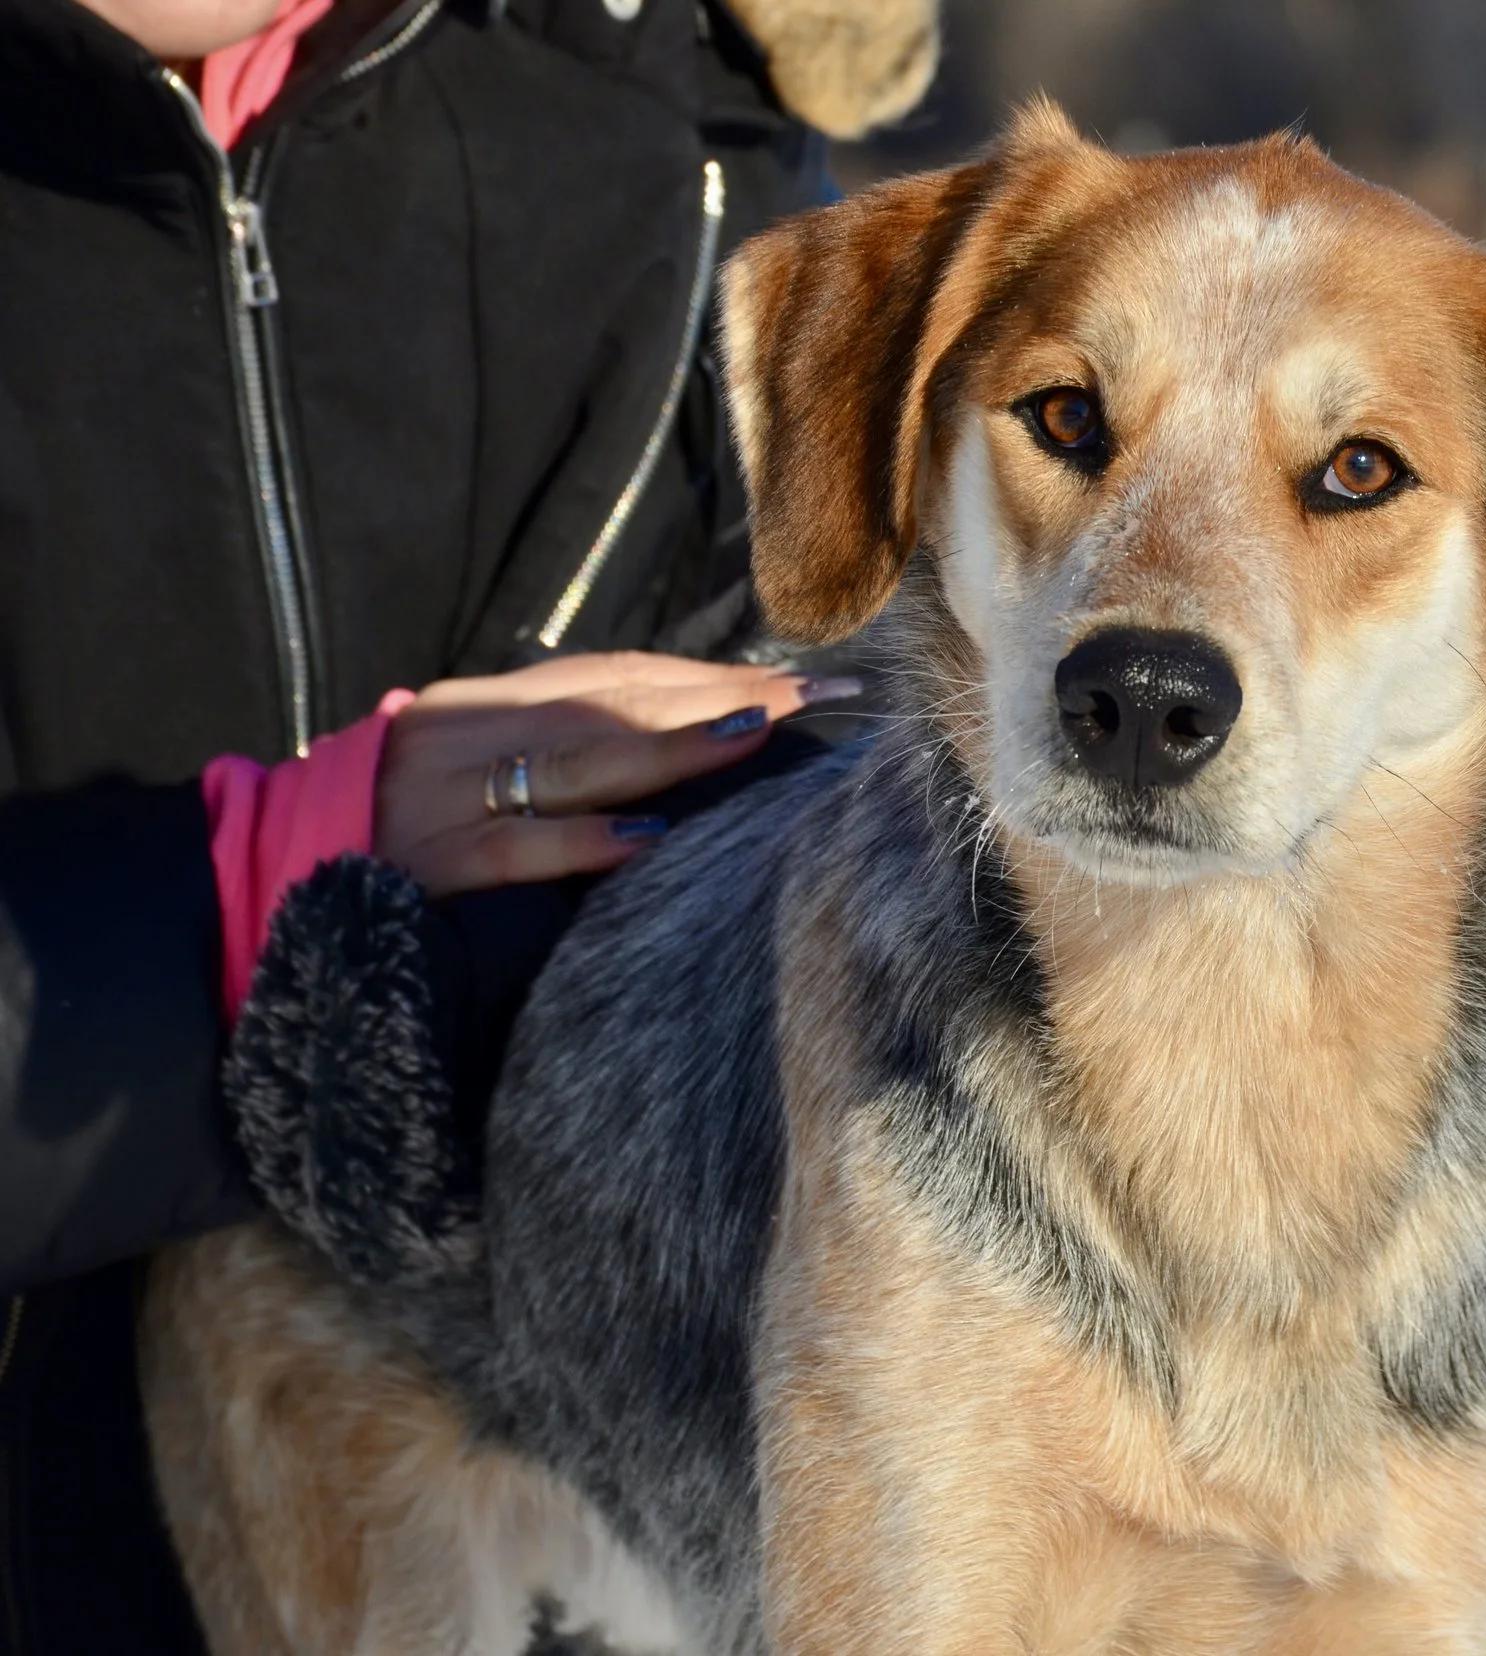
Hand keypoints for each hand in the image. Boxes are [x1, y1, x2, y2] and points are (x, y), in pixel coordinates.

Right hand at [373, 653, 851, 895]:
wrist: (267, 871)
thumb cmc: (391, 821)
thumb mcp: (469, 760)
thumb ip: (554, 745)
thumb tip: (675, 733)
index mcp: (488, 703)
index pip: (618, 674)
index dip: (708, 673)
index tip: (795, 680)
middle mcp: (473, 733)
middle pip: (616, 703)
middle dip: (720, 697)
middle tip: (815, 697)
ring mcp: (452, 796)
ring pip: (580, 761)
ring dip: (672, 747)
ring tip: (755, 734)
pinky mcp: (435, 865)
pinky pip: (520, 848)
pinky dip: (586, 841)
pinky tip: (648, 840)